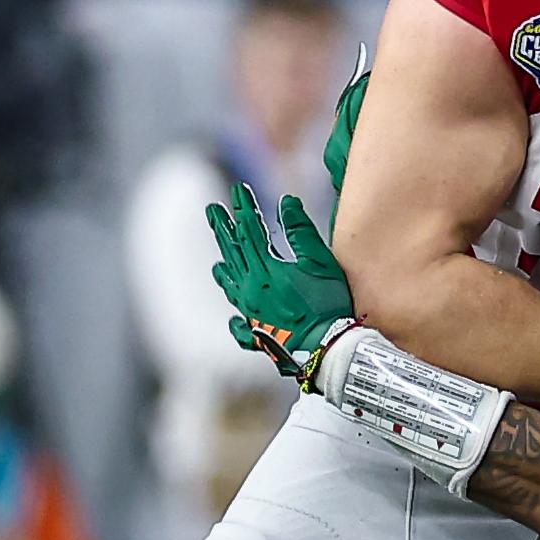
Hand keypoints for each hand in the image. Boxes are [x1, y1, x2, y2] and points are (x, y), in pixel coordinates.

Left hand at [207, 185, 356, 382]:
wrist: (326, 350)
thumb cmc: (328, 306)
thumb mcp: (321, 263)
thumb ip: (301, 232)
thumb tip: (285, 201)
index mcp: (266, 270)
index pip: (251, 231)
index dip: (244, 208)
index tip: (239, 190)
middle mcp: (252, 290)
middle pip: (233, 253)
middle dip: (223, 229)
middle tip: (211, 211)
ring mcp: (252, 314)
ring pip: (232, 286)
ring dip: (225, 268)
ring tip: (217, 261)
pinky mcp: (259, 335)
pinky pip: (240, 326)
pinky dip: (234, 319)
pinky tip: (233, 318)